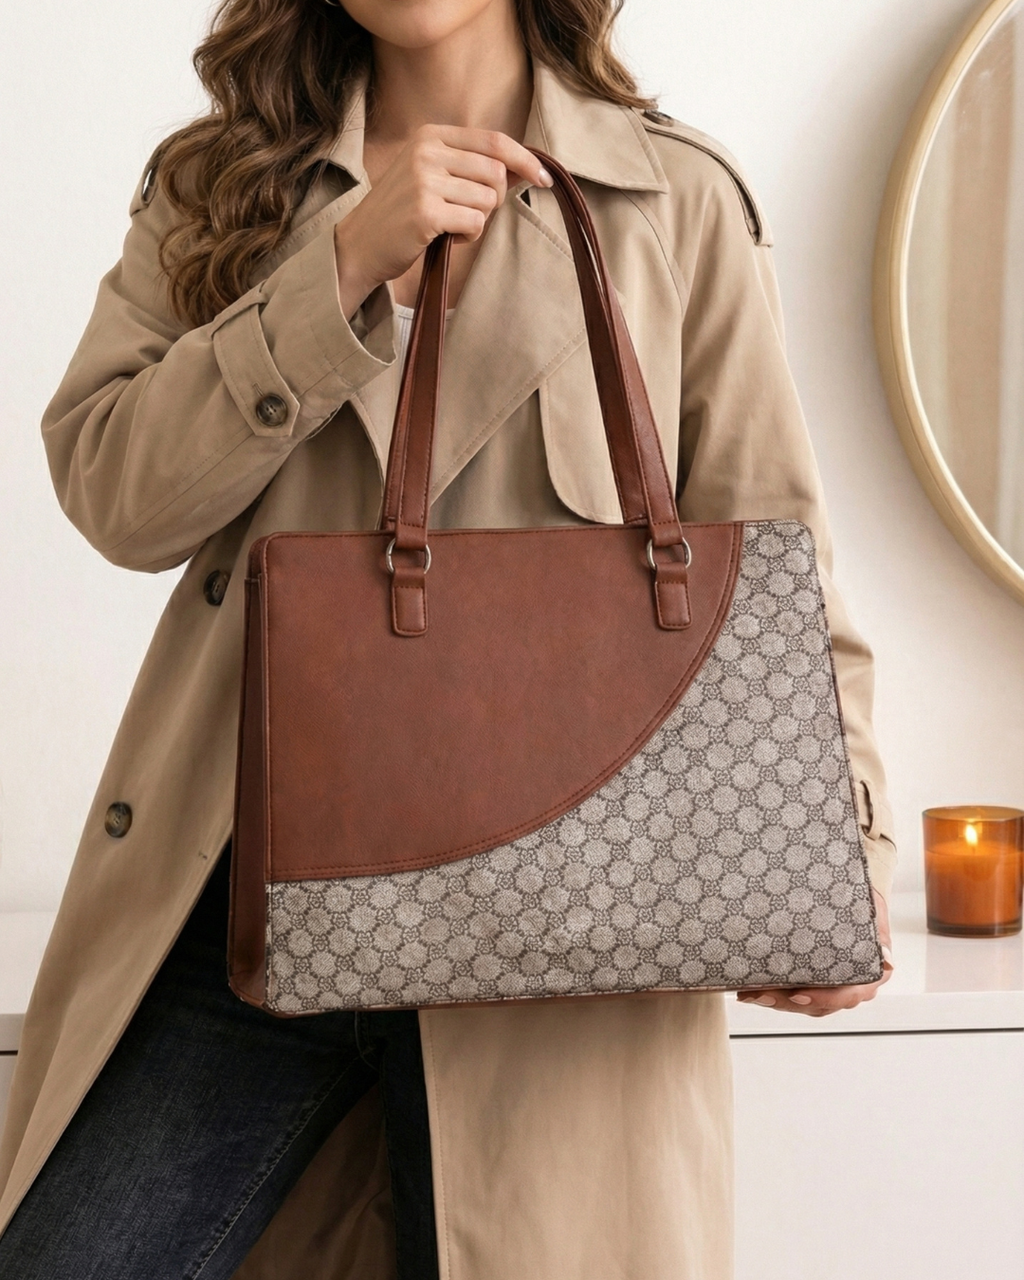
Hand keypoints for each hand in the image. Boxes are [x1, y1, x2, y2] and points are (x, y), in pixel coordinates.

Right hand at [333, 124, 551, 317]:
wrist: (361, 244)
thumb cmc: (402, 214)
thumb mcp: (433, 177)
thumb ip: (472, 169)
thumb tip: (525, 169)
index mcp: (430, 136)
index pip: (494, 141)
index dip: (525, 160)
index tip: (544, 178)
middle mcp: (427, 152)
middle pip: (496, 172)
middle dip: (494, 200)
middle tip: (469, 213)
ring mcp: (425, 181)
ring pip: (488, 200)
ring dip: (478, 221)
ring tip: (450, 225)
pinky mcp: (426, 212)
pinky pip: (475, 224)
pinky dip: (468, 237)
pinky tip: (444, 236)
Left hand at [736, 889, 893, 1016]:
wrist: (852, 896)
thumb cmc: (862, 900)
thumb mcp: (872, 907)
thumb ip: (877, 927)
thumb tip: (887, 960)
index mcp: (872, 972)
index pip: (849, 994)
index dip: (825, 998)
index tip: (799, 994)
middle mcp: (853, 985)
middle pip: (819, 1004)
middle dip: (786, 1002)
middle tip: (759, 994)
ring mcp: (832, 986)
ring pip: (803, 1004)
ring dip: (774, 1001)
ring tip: (748, 993)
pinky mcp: (813, 981)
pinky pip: (793, 994)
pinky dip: (773, 993)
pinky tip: (750, 988)